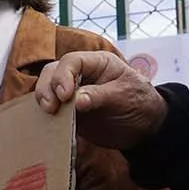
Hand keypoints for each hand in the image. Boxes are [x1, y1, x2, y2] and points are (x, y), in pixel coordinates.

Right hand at [34, 51, 167, 149]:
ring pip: (48, 90)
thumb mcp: (124, 96)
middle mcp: (80, 75)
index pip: (72, 61)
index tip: (64, 95)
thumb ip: (100, 96)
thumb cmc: (140, 103)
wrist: (145, 128)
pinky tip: (48, 125)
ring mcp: (72, 93)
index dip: (63, 75)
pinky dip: (46, 117)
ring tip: (49, 115)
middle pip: (52, 73)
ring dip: (43, 101)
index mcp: (96, 63)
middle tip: (50, 108)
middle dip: (47, 88)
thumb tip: (77, 100)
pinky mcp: (69, 112)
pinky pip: (52, 111)